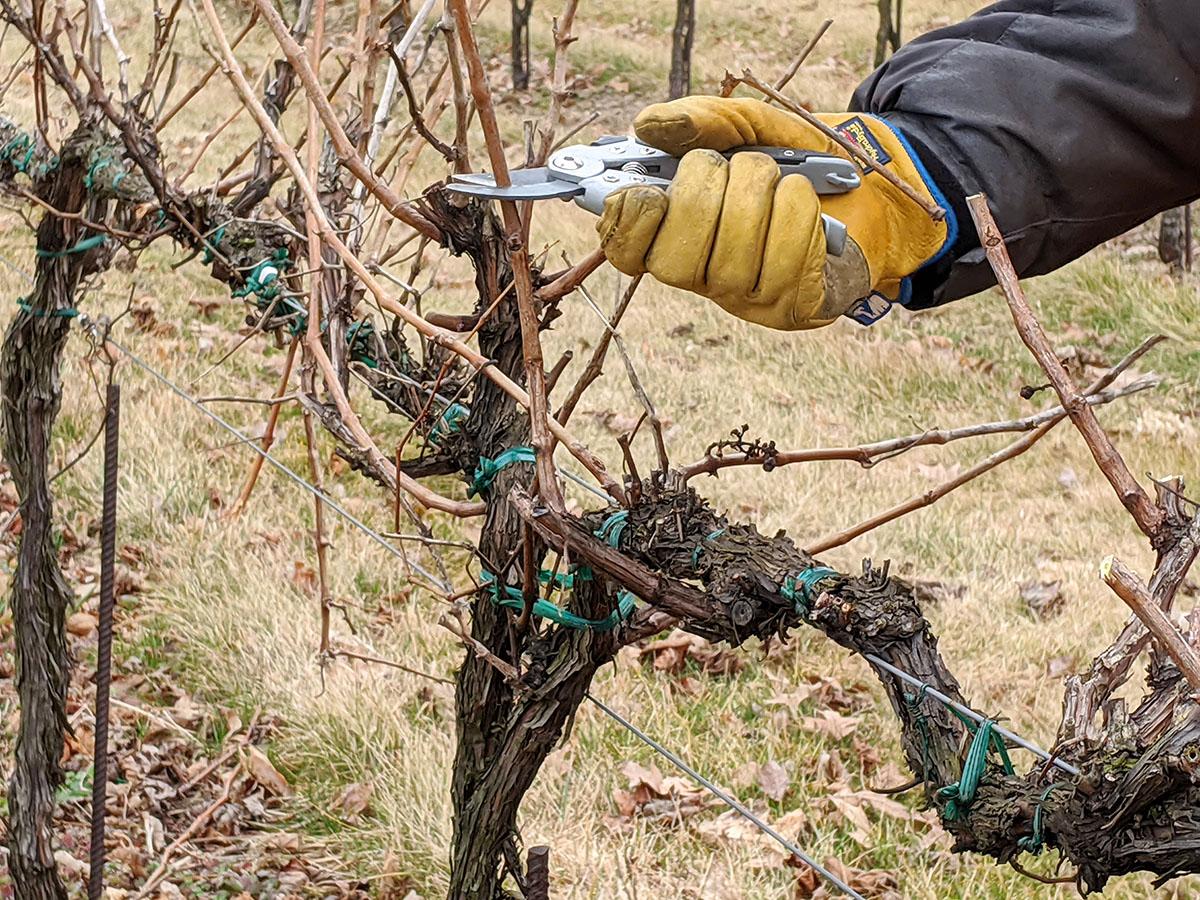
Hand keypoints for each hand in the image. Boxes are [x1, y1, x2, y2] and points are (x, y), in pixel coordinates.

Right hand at [596, 97, 948, 329]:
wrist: (872, 184)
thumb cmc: (797, 160)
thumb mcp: (748, 126)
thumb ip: (700, 120)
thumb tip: (648, 126)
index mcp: (675, 234)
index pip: (625, 252)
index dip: (631, 220)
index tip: (652, 188)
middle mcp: (702, 275)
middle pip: (675, 257)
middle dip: (707, 190)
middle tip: (734, 167)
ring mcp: (745, 298)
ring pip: (733, 249)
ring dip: (761, 190)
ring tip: (778, 180)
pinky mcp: (790, 305)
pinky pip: (783, 251)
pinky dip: (798, 207)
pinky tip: (808, 204)